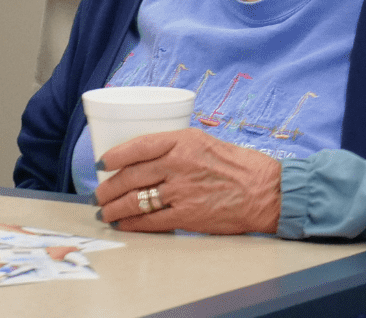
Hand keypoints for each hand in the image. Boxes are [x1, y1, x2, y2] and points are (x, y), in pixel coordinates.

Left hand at [93, 129, 281, 234]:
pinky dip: (131, 224)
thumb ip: (181, 148)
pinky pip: (149, 222)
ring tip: (106, 211)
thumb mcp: (209, 142)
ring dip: (114, 208)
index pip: (140, 145)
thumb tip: (152, 158)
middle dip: (108, 187)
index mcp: (187, 140)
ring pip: (134, 201)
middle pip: (131, 176)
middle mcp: (180, 164)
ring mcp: (181, 191)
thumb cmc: (241, 166)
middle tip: (100, 192)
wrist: (265, 190)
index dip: (115, 156)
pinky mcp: (186, 215)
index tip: (103, 162)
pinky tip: (124, 224)